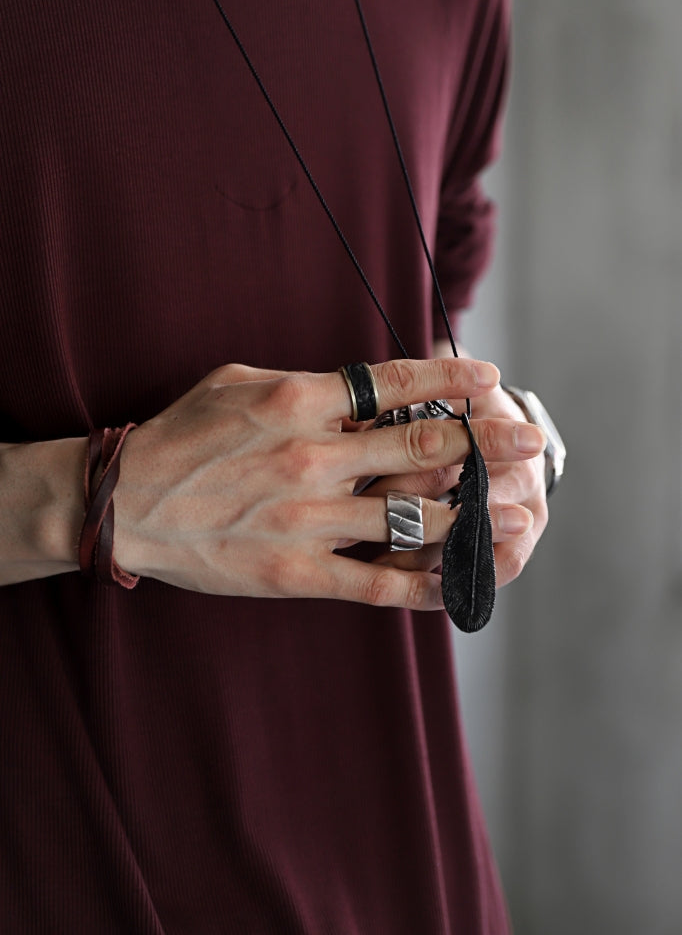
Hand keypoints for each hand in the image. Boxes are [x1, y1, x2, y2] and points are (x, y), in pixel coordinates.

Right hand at [114, 358, 544, 607]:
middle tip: (529, 439)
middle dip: (484, 442)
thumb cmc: (182, 436)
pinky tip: (465, 580)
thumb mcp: (239, 384)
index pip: (392, 384)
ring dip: (473, 513)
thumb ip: (307, 386)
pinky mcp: (298, 572)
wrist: (126, 503)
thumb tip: (364, 389)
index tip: (489, 378)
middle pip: (419, 447)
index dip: (449, 380)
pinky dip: (427, 582)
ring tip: (518, 512)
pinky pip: (378, 581)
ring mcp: (308, 520)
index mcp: (297, 402)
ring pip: (411, 516)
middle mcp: (312, 458)